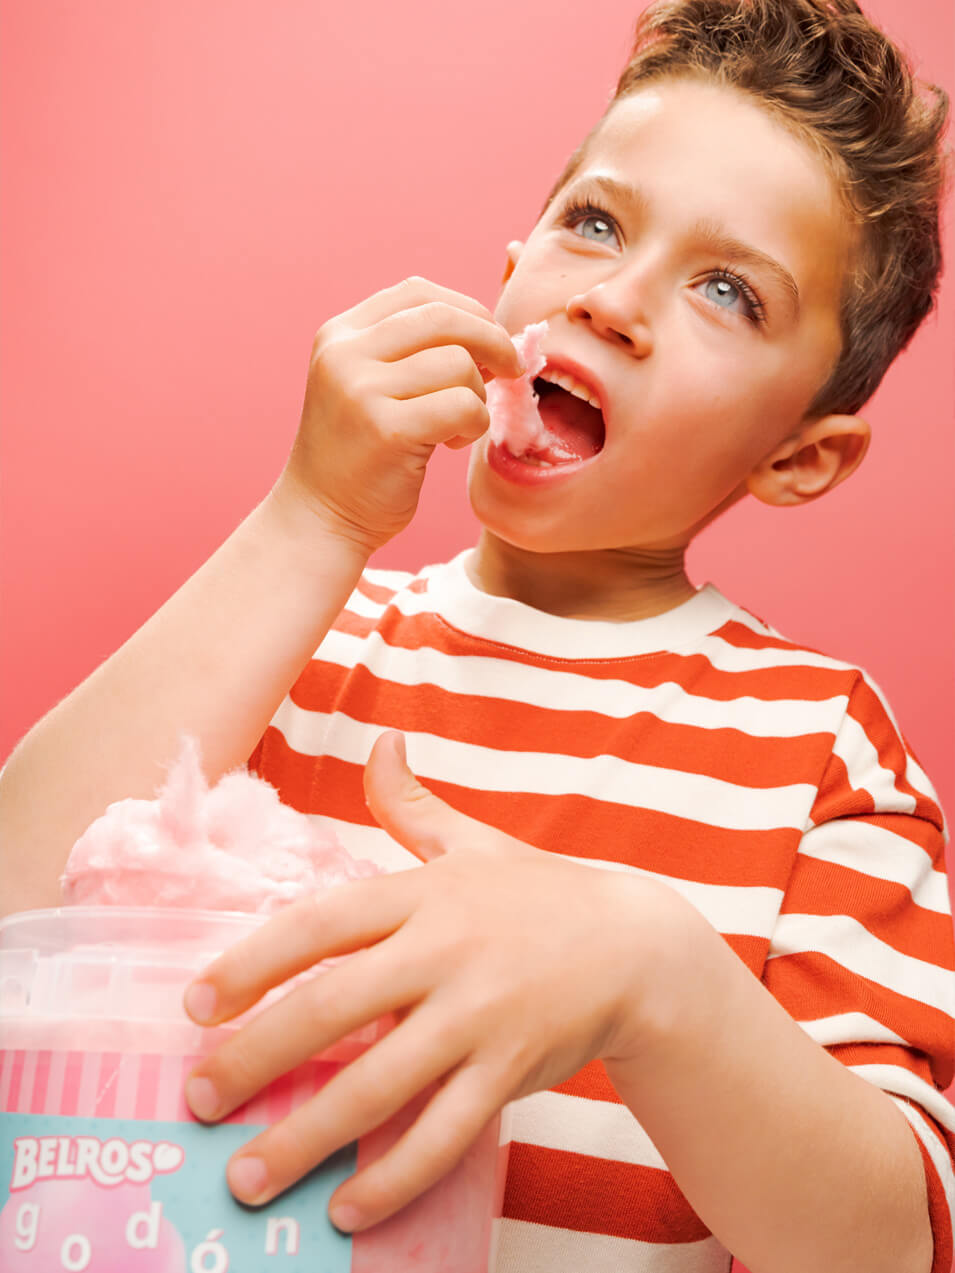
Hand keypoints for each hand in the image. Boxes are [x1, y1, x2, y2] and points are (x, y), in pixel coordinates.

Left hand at [182, 732, 687, 1230]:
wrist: (637, 946)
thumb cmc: (539, 894)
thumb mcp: (473, 841)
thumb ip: (411, 801)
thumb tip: (381, 739)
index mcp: (423, 893)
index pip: (321, 922)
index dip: (252, 961)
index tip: (195, 1002)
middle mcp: (444, 950)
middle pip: (333, 1005)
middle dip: (256, 1057)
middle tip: (200, 1100)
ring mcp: (480, 1014)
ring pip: (380, 1083)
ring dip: (308, 1137)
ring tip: (248, 1179)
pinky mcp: (513, 1069)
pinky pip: (445, 1133)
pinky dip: (395, 1176)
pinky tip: (347, 1209)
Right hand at [275, 277, 523, 553]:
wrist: (320, 519)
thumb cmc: (360, 456)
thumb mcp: (370, 386)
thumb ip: (411, 352)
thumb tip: (491, 331)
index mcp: (340, 334)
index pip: (417, 292)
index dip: (467, 309)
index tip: (489, 340)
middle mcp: (345, 353)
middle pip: (444, 317)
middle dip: (492, 340)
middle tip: (511, 370)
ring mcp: (361, 390)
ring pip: (458, 363)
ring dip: (479, 396)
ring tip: (461, 424)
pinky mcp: (386, 430)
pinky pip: (463, 405)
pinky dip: (474, 424)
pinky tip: (452, 442)